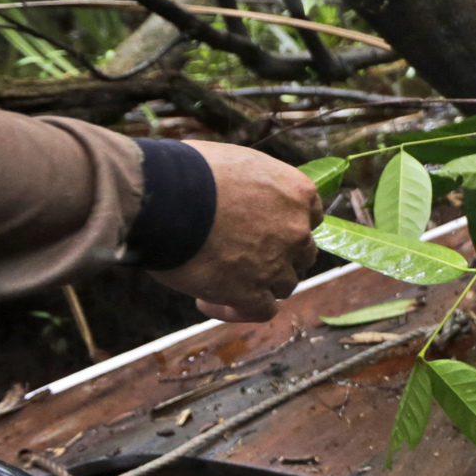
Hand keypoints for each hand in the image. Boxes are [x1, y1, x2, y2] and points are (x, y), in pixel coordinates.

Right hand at [148, 141, 320, 322]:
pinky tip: (205, 301)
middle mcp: (296, 230)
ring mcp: (277, 264)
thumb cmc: (191, 172)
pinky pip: (260, 312)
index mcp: (297, 192)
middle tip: (240, 256)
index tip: (261, 230)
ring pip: (282, 285)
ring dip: (257, 285)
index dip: (285, 227)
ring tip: (218, 278)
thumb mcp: (238, 163)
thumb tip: (242, 197)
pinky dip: (236, 310)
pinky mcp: (251, 293)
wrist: (166, 197)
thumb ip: (255, 187)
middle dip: (276, 257)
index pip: (309, 218)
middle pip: (299, 254)